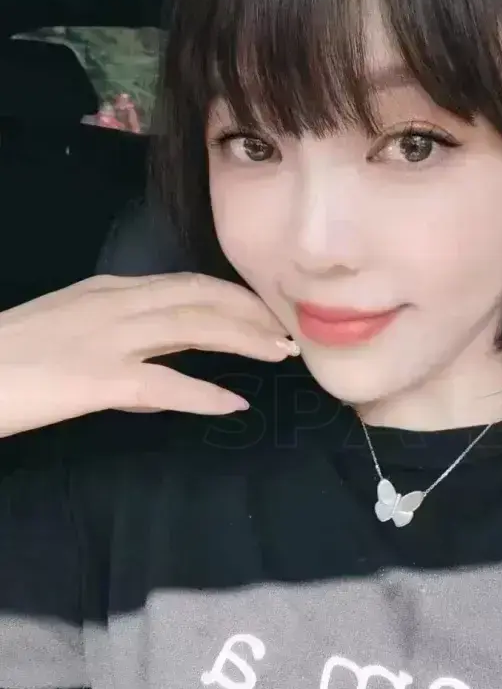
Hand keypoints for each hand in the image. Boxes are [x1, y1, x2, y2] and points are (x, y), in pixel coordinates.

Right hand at [0, 273, 297, 437]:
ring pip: (193, 328)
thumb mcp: (69, 331)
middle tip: (288, 333)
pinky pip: (165, 385)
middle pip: (199, 298)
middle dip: (251, 312)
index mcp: (108, 291)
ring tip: (280, 354)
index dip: (234, 297)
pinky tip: (234, 404)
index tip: (265, 313)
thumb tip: (159, 371)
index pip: (187, 284)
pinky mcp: (96, 379)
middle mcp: (114, 304)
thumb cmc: (10, 358)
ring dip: (244, 339)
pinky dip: (205, 394)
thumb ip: (116, 339)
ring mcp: (106, 339)